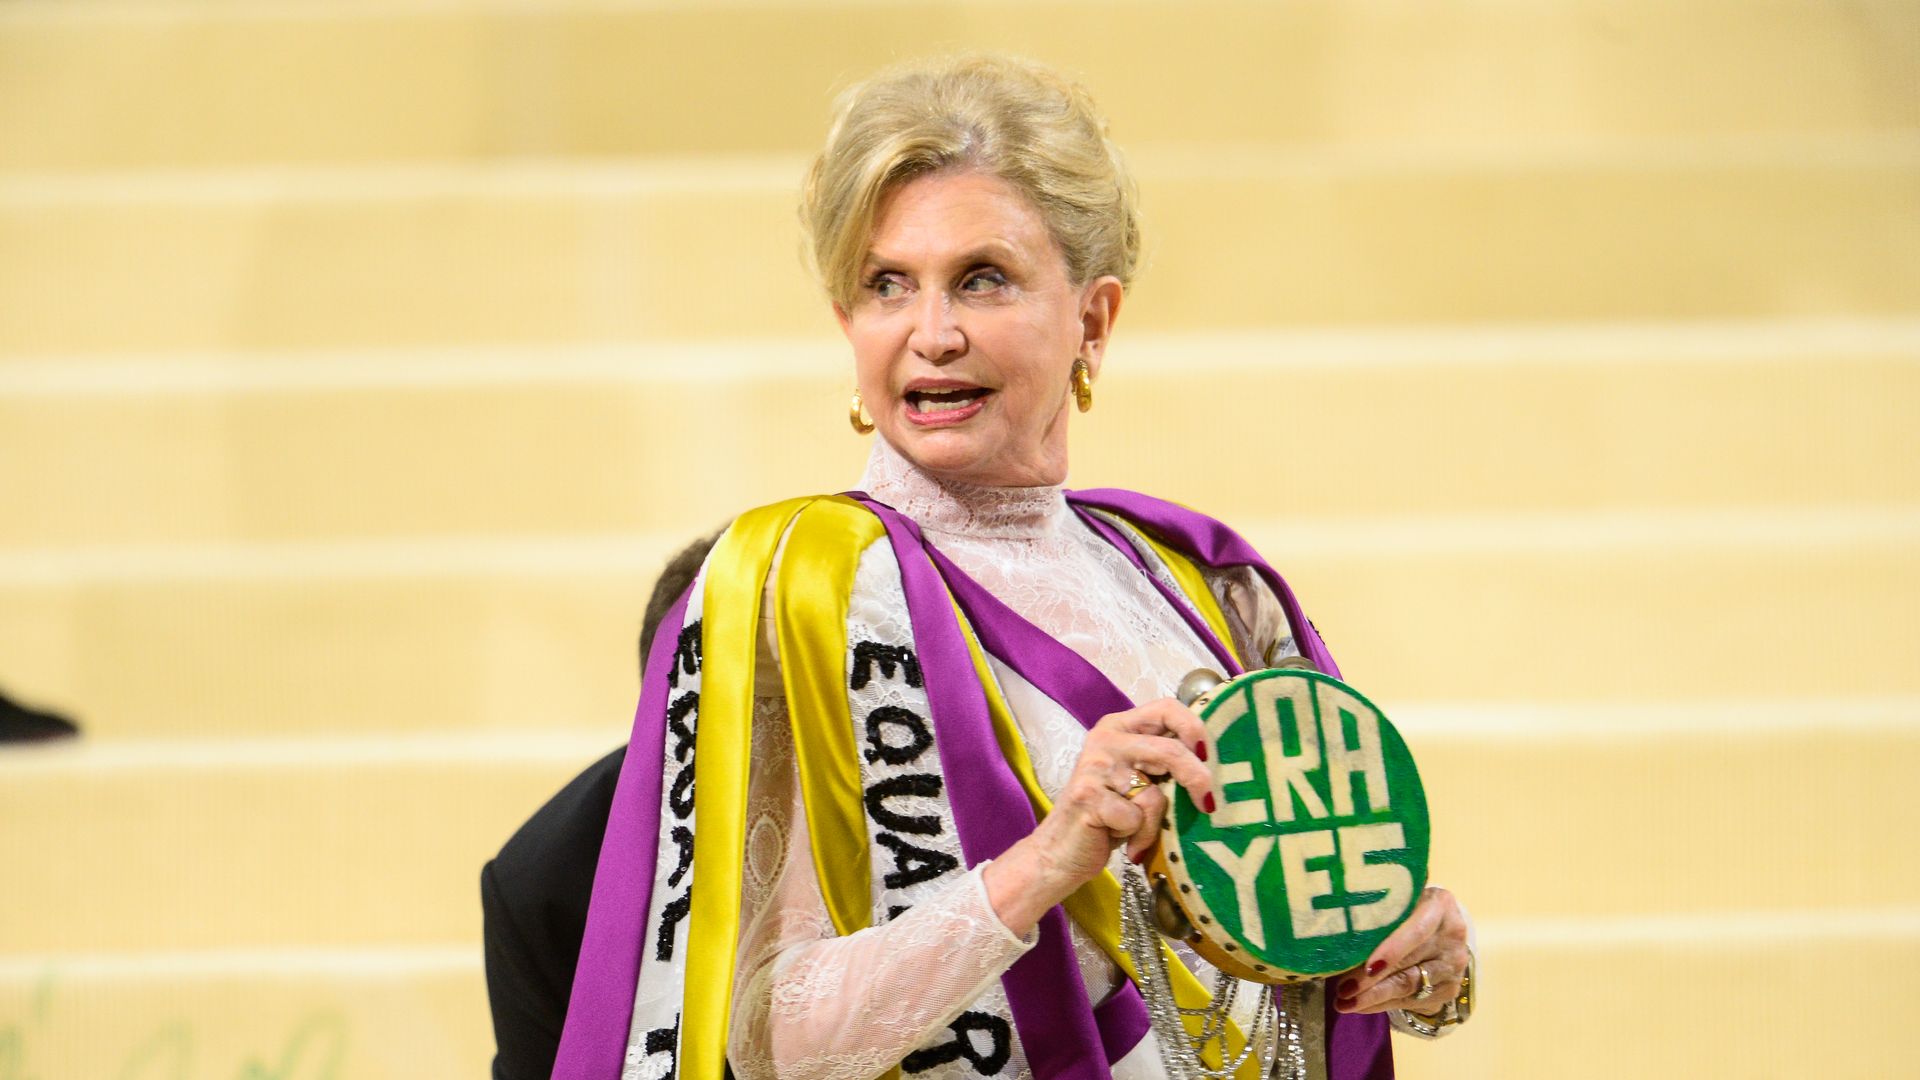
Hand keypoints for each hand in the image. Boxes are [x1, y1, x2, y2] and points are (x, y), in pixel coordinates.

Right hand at [983, 698, 1216, 935]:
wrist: (1060, 852)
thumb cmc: (1107, 817)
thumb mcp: (1136, 781)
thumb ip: (1162, 763)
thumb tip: (1213, 763)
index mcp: (1119, 727)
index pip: (1166, 708)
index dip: (1195, 728)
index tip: (1208, 755)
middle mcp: (1106, 740)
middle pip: (1170, 750)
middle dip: (1197, 780)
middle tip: (1208, 804)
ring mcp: (1095, 767)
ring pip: (1154, 794)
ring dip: (1154, 823)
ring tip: (1137, 833)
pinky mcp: (1088, 796)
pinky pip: (1136, 818)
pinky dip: (1137, 837)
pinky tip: (1118, 840)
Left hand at [1332, 886, 1470, 1014]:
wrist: (1441, 929)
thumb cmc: (1408, 910)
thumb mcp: (1398, 903)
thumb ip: (1378, 914)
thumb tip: (1337, 936)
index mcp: (1439, 906)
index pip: (1417, 931)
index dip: (1392, 949)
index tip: (1367, 967)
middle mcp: (1452, 936)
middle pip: (1409, 963)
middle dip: (1371, 980)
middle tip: (1342, 990)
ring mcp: (1453, 966)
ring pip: (1409, 986)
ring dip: (1373, 997)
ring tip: (1344, 1002)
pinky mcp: (1448, 990)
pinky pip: (1412, 1001)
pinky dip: (1383, 1005)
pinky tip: (1361, 1006)